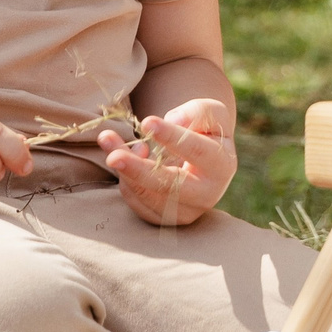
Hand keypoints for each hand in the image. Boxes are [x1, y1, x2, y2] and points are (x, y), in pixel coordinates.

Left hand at [100, 97, 235, 227]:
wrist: (199, 160)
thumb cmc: (205, 132)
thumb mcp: (212, 114)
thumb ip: (199, 112)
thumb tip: (173, 120)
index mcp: (222, 166)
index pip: (197, 151)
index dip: (172, 137)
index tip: (147, 122)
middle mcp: (206, 195)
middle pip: (169, 186)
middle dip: (139, 171)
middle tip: (114, 157)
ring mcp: (183, 212)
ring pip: (147, 195)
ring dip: (123, 169)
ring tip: (109, 140)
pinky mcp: (161, 218)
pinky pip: (136, 202)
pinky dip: (124, 179)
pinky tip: (125, 156)